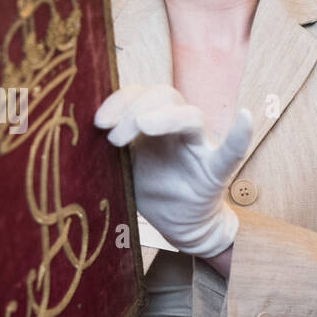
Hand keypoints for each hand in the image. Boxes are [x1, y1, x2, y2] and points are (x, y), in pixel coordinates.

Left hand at [95, 84, 251, 256]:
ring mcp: (199, 147)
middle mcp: (177, 128)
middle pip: (164, 95)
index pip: (139, 94)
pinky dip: (239, 135)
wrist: (178, 223)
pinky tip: (246, 117)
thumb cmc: (151, 187)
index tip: (98, 122)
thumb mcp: (123, 163)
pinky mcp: (216, 171)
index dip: (118, 101)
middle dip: (135, 109)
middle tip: (114, 137)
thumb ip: (109, 146)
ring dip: (164, 116)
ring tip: (143, 126)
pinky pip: (231, 151)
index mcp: (153, 121)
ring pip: (190, 116)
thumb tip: (70, 136)